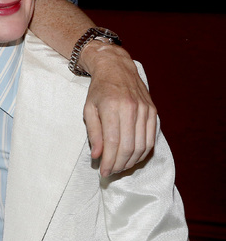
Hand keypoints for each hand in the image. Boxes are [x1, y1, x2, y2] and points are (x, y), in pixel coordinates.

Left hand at [81, 42, 156, 176]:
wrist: (117, 68)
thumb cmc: (99, 89)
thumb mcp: (88, 109)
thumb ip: (93, 133)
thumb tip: (97, 155)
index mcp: (112, 107)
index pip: (113, 142)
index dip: (109, 161)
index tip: (103, 172)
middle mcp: (131, 109)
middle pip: (129, 147)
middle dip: (119, 164)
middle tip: (110, 172)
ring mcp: (145, 110)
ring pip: (141, 145)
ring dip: (131, 161)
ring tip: (119, 167)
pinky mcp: (153, 111)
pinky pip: (150, 138)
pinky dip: (142, 153)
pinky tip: (132, 158)